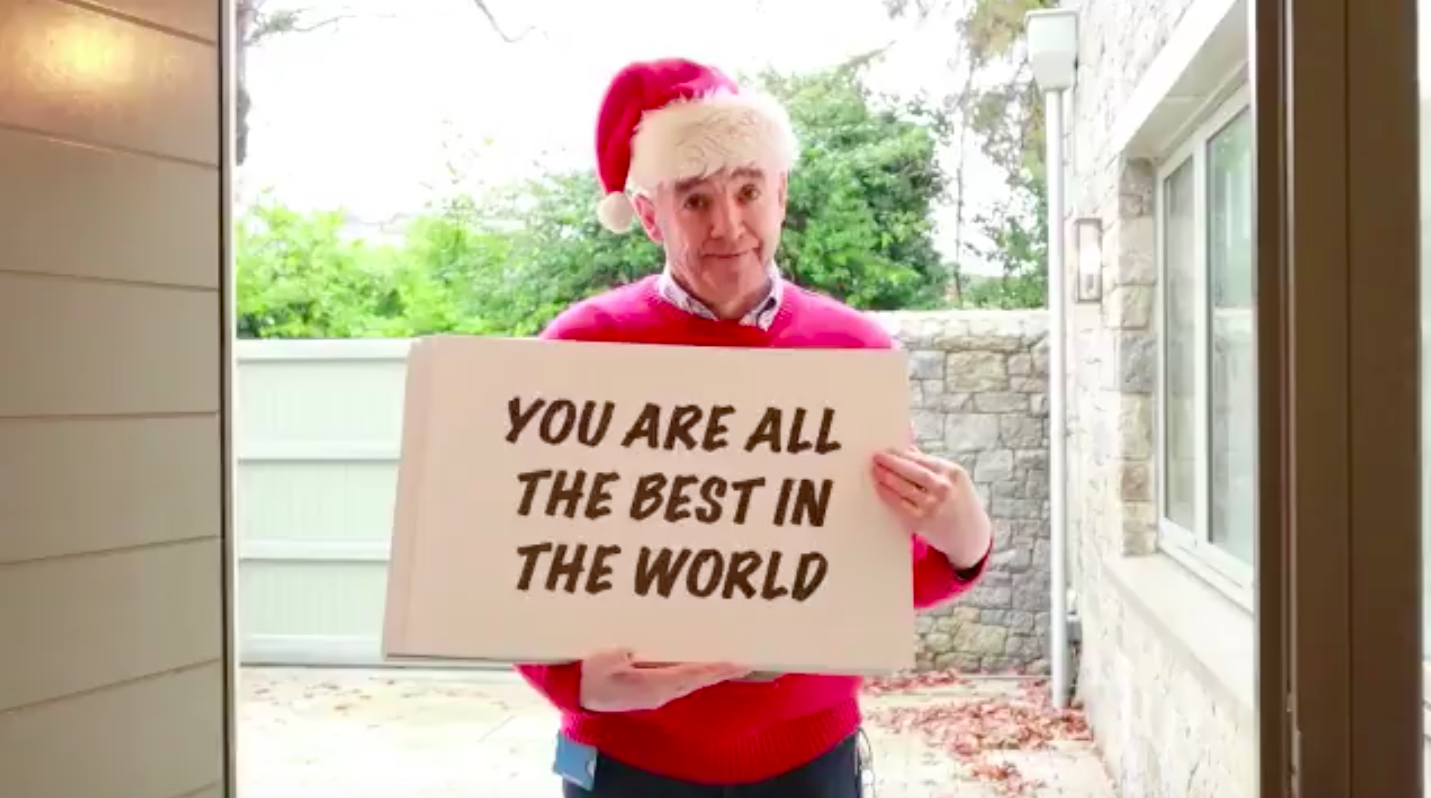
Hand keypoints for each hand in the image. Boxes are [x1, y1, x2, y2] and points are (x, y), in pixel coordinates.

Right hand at [578, 648, 749, 711]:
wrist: (576, 690)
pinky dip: (698, 672)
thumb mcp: (600, 663)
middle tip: (746, 662)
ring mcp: (657, 694)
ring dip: (712, 673)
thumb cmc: (587, 673)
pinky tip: (705, 664)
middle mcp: (660, 693)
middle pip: (698, 680)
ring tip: (732, 663)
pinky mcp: (652, 690)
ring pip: (692, 682)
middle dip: (721, 671)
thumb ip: (616, 656)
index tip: (737, 662)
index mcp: (650, 686)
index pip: (690, 675)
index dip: (714, 669)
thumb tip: (630, 650)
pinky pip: (682, 680)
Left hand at [871, 447, 992, 567]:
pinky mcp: (922, 522)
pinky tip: (880, 489)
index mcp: (952, 472)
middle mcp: (944, 488)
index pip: (921, 459)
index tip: (887, 449)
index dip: (901, 454)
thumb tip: (907, 450)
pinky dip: (889, 496)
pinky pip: (900, 506)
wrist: (970, 536)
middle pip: (911, 471)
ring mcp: (933, 506)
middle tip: (876, 457)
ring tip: (875, 471)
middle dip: (891, 463)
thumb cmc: (959, 502)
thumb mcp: (953, 480)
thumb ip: (931, 465)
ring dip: (886, 478)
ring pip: (904, 488)